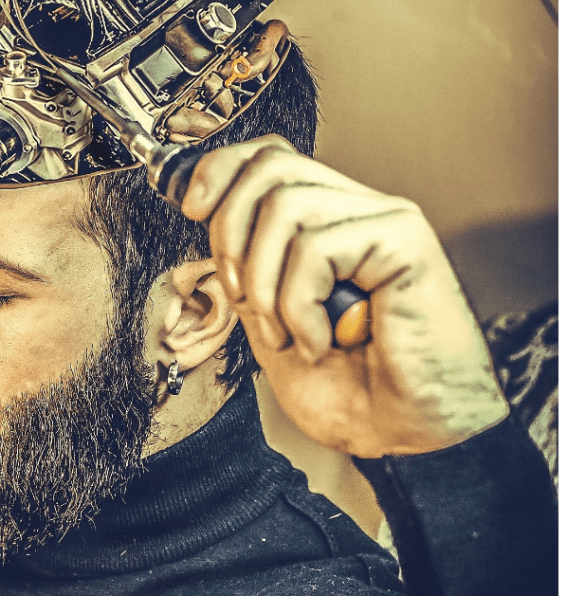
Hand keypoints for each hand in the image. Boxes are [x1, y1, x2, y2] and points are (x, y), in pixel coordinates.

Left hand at [180, 135, 508, 458]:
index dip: (221, 169)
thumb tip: (207, 215)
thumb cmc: (349, 389)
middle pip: (270, 166)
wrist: (403, 439)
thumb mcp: (268, 317)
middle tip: (241, 296)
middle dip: (230, 231)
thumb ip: (246, 264)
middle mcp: (355, 211)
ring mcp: (383, 220)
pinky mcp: (404, 240)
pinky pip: (317, 246)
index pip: (268, 156)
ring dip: (264, 282)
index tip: (191, 207)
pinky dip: (299, 305)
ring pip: (286, 204)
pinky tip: (320, 339)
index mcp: (324, 222)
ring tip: (285, 332)